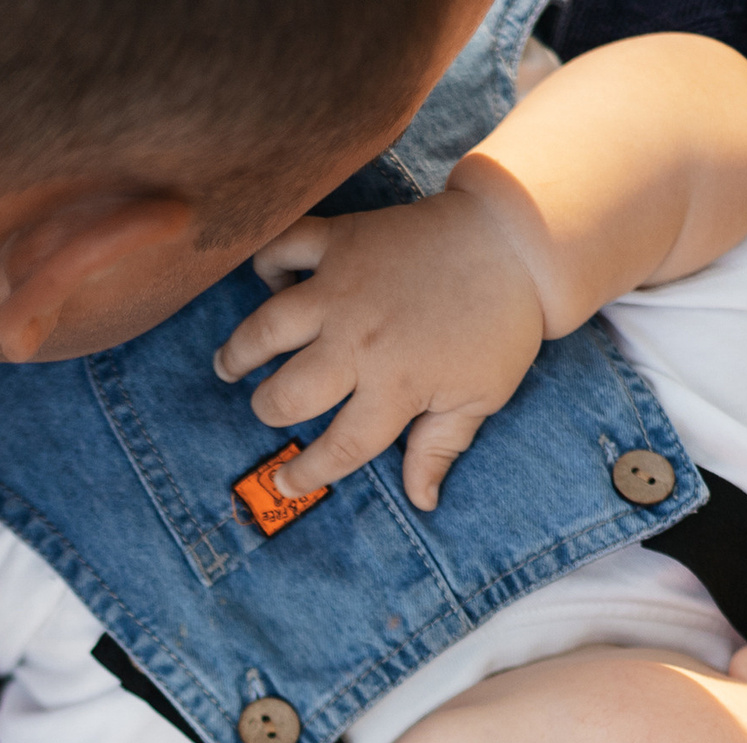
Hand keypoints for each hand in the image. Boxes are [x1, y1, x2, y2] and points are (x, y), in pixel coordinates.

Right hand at [210, 193, 545, 510]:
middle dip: (269, 410)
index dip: (308, 474)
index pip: (338, 447)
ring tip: (230, 365)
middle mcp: (358, 343)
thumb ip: (441, 448)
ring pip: (266, 327)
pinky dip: (269, 263)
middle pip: (286, 393)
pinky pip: (283, 249)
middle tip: (269, 408)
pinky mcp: (341, 242)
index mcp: (395, 388)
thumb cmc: (502, 323)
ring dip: (241, 351)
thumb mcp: (481, 396)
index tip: (288, 484)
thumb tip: (422, 501)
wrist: (516, 237)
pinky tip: (273, 284)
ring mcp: (343, 290)